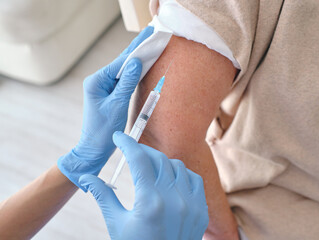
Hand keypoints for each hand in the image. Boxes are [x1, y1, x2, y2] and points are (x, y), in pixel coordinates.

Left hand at [57, 27, 153, 190]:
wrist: (94, 149)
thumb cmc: (102, 130)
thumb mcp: (117, 105)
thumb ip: (126, 83)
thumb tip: (136, 62)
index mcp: (97, 81)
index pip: (120, 62)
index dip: (136, 49)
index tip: (148, 36)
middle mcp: (99, 81)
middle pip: (122, 63)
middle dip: (137, 50)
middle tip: (151, 35)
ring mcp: (104, 88)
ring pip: (124, 71)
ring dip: (137, 60)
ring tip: (149, 46)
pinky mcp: (110, 95)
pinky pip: (124, 81)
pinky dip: (134, 73)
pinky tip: (142, 64)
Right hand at [79, 132, 208, 239]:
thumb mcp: (117, 223)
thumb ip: (103, 195)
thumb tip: (86, 177)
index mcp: (150, 202)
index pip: (139, 160)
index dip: (127, 143)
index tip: (119, 136)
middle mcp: (175, 200)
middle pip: (158, 159)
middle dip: (142, 151)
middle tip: (130, 151)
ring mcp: (191, 205)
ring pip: (178, 166)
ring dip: (162, 161)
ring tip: (148, 166)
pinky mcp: (201, 210)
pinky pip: (194, 180)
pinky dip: (181, 173)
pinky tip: (170, 178)